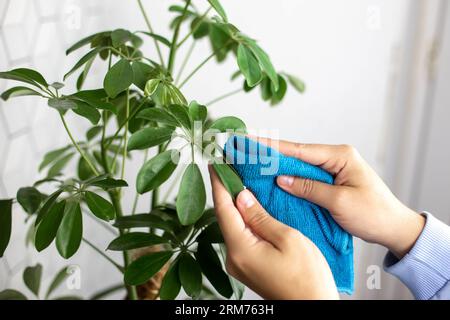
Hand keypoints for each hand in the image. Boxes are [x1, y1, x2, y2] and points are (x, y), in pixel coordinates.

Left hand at [208, 166, 338, 299]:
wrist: (312, 306)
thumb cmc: (307, 278)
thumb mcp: (288, 239)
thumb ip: (261, 217)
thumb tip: (241, 197)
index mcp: (241, 249)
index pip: (223, 208)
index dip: (218, 184)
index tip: (215, 163)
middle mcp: (234, 258)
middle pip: (225, 217)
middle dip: (226, 191)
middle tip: (228, 167)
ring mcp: (239, 264)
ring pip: (233, 227)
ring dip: (235, 204)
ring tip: (238, 181)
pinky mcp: (247, 267)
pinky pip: (240, 237)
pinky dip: (243, 219)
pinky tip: (249, 208)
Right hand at [254, 137, 424, 258]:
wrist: (394, 228)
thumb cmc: (373, 214)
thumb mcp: (339, 202)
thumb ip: (309, 188)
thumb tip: (281, 178)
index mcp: (340, 155)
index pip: (299, 150)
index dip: (272, 147)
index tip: (250, 142)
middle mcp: (335, 157)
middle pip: (297, 154)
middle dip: (271, 154)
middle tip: (245, 152)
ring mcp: (333, 169)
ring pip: (299, 166)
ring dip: (278, 166)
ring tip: (253, 163)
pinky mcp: (331, 181)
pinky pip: (306, 178)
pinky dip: (290, 179)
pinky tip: (273, 180)